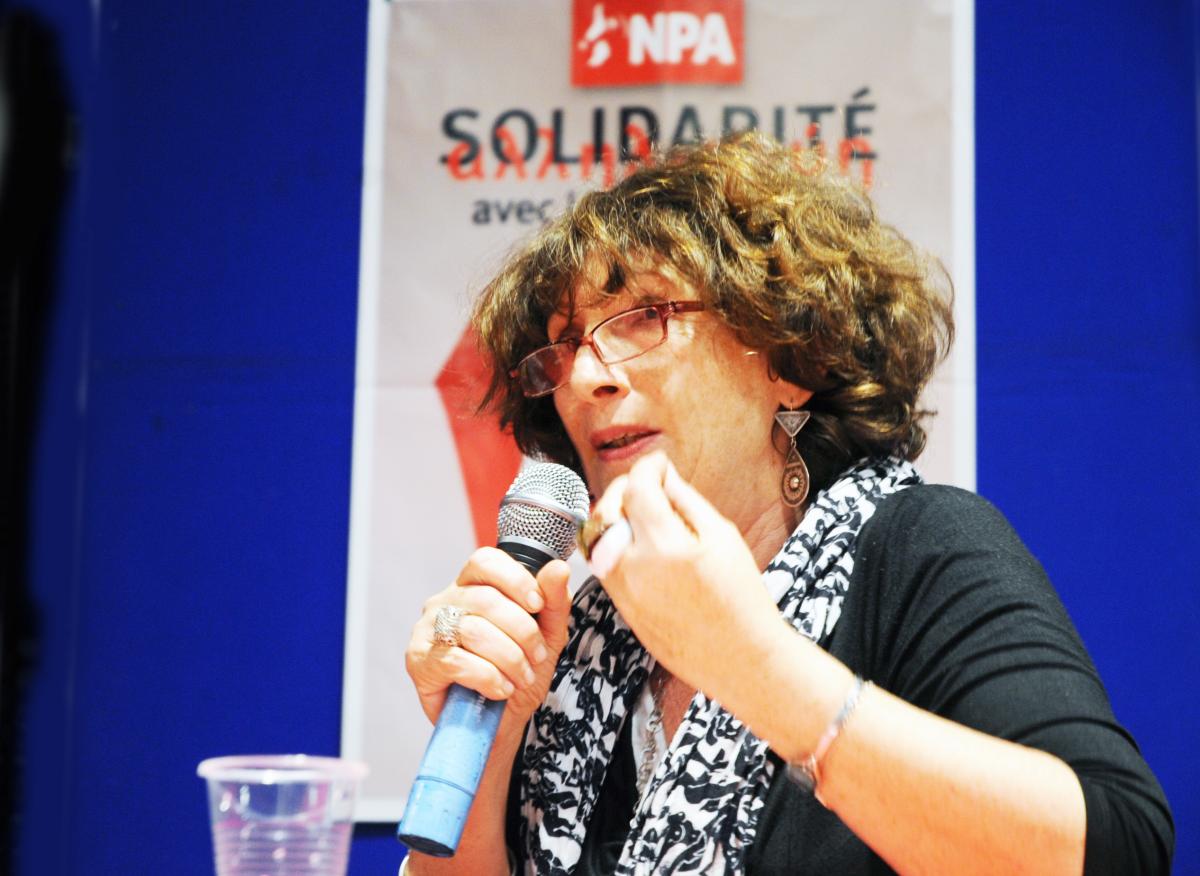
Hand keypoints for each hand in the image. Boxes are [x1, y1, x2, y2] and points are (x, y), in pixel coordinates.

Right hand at [404, 549, 571, 729]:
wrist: (499, 725)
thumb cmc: (518, 674)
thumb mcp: (547, 636)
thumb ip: (553, 601)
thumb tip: (558, 568)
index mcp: (472, 587)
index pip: (485, 561)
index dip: (515, 579)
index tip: (538, 605)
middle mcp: (444, 602)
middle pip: (485, 599)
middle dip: (522, 631)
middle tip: (537, 656)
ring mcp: (427, 630)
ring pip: (473, 630)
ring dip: (509, 658)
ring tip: (522, 678)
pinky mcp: (418, 662)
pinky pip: (456, 661)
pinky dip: (488, 677)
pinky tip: (501, 689)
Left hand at [596, 452, 782, 700]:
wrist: (740, 660)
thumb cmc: (741, 598)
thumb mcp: (724, 538)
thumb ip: (688, 501)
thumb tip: (665, 476)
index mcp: (666, 545)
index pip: (638, 488)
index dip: (647, 467)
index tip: (659, 463)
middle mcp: (635, 567)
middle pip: (608, 508)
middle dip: (625, 488)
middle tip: (649, 484)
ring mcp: (623, 590)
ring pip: (598, 536)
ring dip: (614, 515)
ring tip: (644, 513)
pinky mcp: (621, 608)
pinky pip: (603, 563)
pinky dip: (613, 544)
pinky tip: (640, 544)